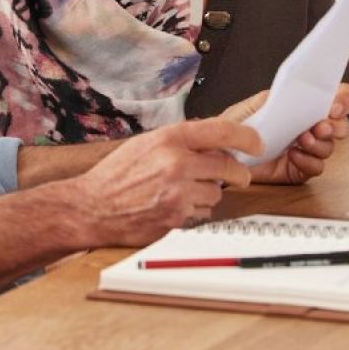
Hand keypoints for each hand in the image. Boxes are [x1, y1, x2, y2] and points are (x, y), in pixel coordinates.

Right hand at [73, 118, 262, 247]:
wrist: (92, 206)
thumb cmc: (116, 175)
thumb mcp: (145, 144)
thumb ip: (179, 140)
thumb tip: (214, 141)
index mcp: (168, 139)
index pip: (221, 131)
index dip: (246, 136)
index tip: (256, 143)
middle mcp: (175, 164)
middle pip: (228, 167)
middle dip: (237, 173)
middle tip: (238, 176)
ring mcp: (177, 193)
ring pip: (217, 193)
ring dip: (207, 193)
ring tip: (182, 191)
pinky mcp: (176, 219)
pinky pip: (203, 214)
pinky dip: (194, 211)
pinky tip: (173, 206)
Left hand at [220, 83, 348, 184]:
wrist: (223, 150)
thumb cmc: (239, 125)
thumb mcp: (258, 103)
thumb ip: (281, 97)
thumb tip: (301, 94)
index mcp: (303, 106)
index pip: (336, 98)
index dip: (344, 100)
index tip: (335, 106)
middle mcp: (309, 127)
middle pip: (340, 125)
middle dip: (335, 126)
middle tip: (320, 127)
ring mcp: (306, 148)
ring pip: (329, 147)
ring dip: (319, 144)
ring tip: (301, 140)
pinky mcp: (300, 168)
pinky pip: (316, 167)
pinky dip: (307, 161)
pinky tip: (293, 155)